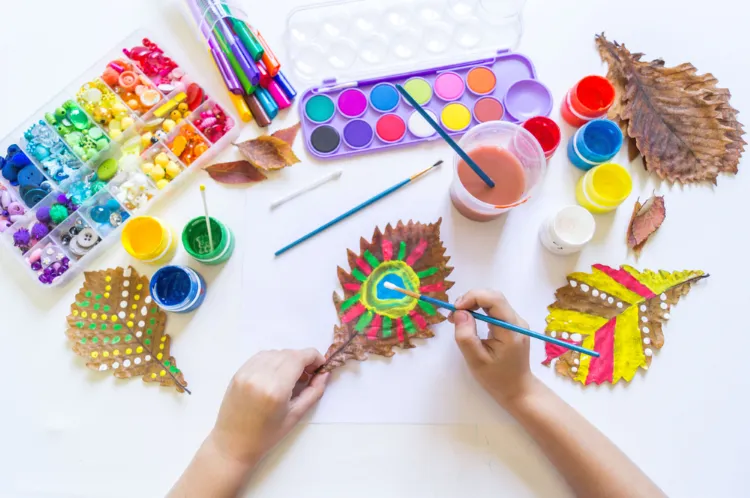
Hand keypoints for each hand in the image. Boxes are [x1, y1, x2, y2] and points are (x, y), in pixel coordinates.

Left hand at [209, 349, 329, 467]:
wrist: (232, 444)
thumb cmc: (266, 436)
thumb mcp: (295, 416)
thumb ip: (314, 392)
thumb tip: (325, 373)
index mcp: (276, 389)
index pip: (300, 358)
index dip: (314, 357)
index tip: (320, 366)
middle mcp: (260, 375)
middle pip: (288, 353)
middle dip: (302, 359)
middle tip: (308, 375)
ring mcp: (246, 372)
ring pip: (275, 352)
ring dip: (287, 359)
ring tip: (291, 376)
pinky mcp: (238, 372)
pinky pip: (260, 357)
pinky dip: (272, 360)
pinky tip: (275, 374)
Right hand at [452, 289, 535, 407]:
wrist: (518, 390)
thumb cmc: (497, 378)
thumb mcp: (476, 360)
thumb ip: (466, 335)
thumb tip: (460, 312)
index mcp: (511, 330)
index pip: (494, 299)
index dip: (472, 297)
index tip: (455, 309)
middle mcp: (517, 321)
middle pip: (494, 296)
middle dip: (471, 299)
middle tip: (454, 313)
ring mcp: (516, 322)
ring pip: (493, 301)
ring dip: (474, 304)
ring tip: (458, 318)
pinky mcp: (512, 325)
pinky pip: (494, 310)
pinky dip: (479, 310)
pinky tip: (469, 321)